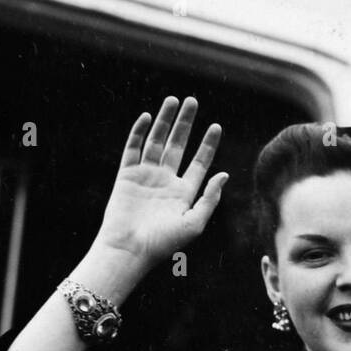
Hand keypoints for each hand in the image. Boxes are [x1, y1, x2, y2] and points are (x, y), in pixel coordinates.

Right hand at [95, 95, 227, 264]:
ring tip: (173, 100)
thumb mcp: (194, 223)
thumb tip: (224, 174)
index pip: (199, 163)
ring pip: (156, 141)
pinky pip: (133, 149)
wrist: (130, 250)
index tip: (216, 126)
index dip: (208, 144)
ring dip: (165, 121)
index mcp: (184, 194)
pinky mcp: (126, 175)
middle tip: (192, 101)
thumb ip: (210, 199)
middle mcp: (165, 182)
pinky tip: (147, 117)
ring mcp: (145, 177)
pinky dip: (139, 132)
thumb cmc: (163, 243)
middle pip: (178, 145)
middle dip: (185, 123)